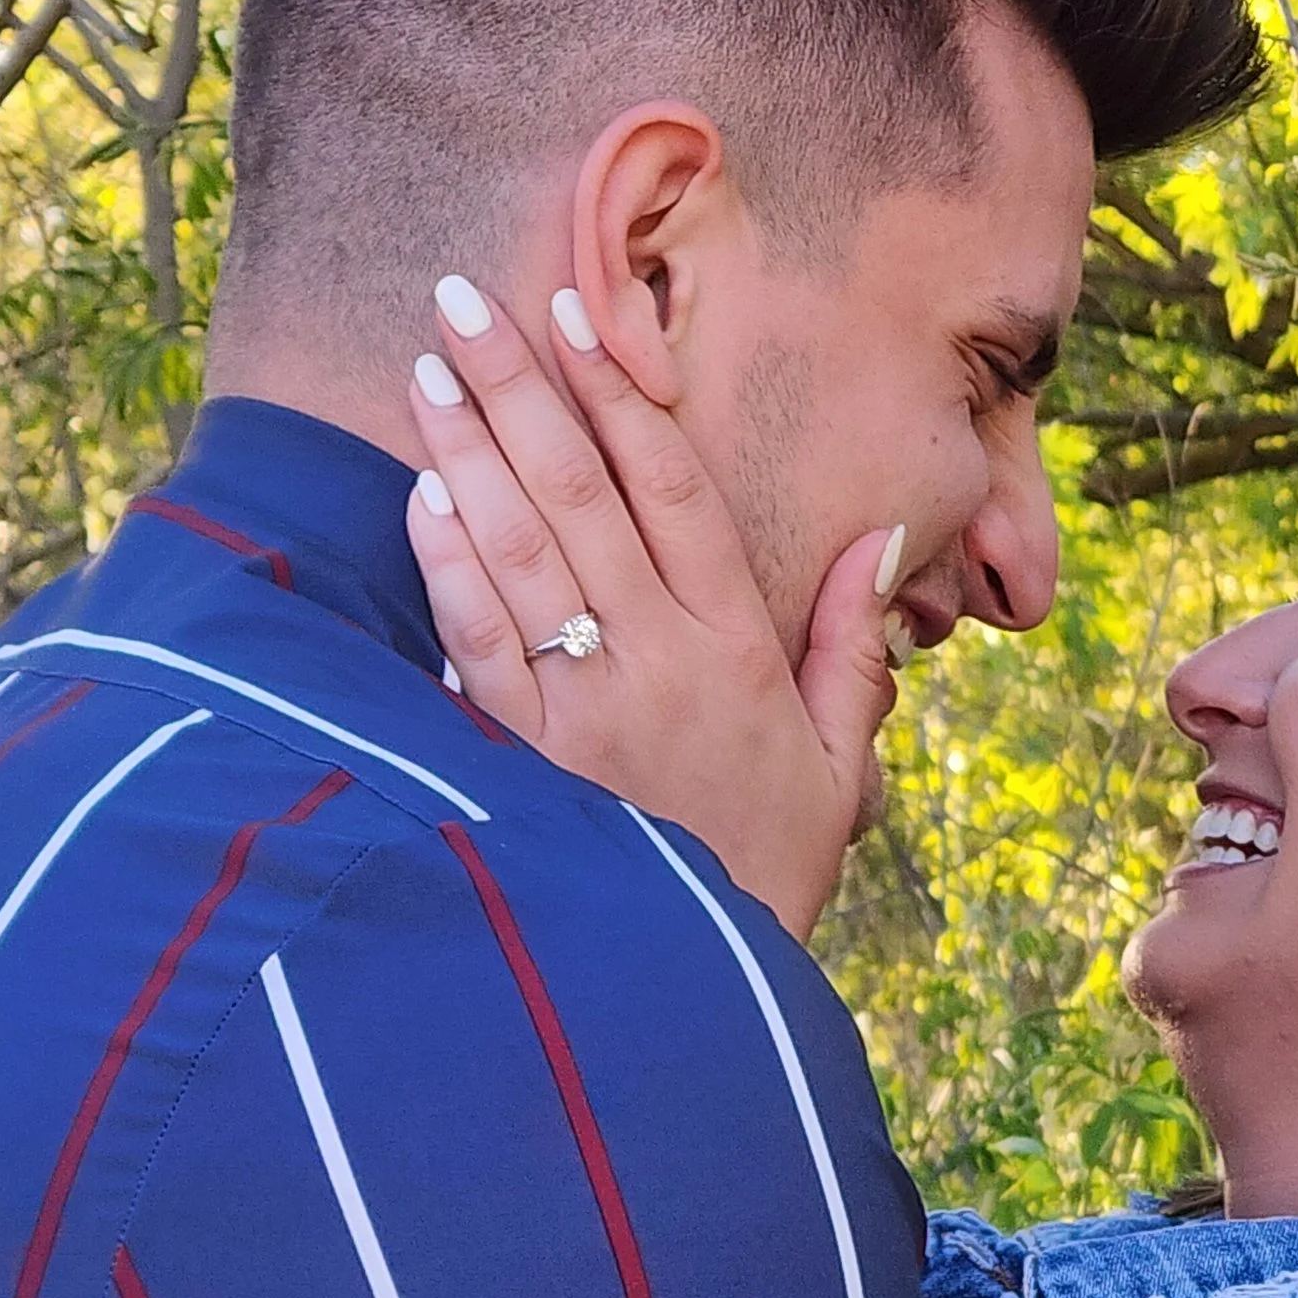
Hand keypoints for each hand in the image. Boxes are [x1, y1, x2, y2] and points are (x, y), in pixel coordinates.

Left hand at [402, 278, 904, 940]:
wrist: (696, 998)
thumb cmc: (764, 881)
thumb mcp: (835, 773)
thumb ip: (849, 655)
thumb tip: (874, 546)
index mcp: (735, 654)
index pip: (675, 490)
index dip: (623, 395)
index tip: (581, 312)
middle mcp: (658, 665)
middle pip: (581, 495)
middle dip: (519, 387)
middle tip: (463, 298)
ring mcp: (585, 712)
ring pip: (521, 552)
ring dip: (468, 452)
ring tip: (430, 369)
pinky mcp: (522, 764)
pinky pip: (479, 645)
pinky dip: (448, 568)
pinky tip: (423, 499)